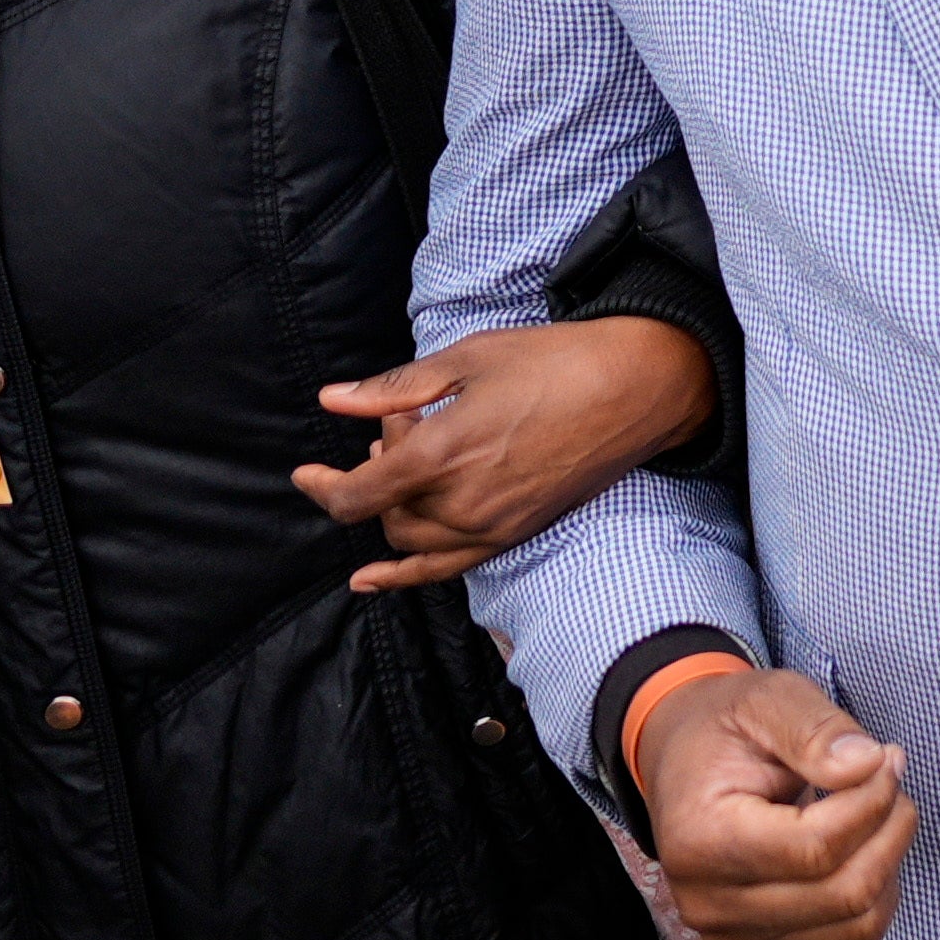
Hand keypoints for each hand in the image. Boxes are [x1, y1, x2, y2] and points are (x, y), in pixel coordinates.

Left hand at [294, 317, 718, 591]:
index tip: (305, 474)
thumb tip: (333, 400)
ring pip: (411, 543)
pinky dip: (403, 576)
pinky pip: (446, 569)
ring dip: (395, 512)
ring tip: (413, 466)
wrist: (634, 387)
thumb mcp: (467, 359)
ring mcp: (491, 525)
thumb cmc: (553, 362)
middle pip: (384, 516)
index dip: (323, 487)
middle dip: (377, 475)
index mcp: (440, 453)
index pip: (358, 496)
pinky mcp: (515, 533)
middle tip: (406, 425)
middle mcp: (460, 501)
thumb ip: (394, 390)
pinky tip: (372, 579)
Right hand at [636, 665, 912, 939]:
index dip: (873, 801)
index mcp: (700, 839)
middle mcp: (708, 903)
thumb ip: (816, 729)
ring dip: (890, 868)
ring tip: (878, 814)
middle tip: (890, 782)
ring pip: (855, 928)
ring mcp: (733, 937)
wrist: (685, 764)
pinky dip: (875, 906)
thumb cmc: (728, 730)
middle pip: (843, 894)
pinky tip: (864, 856)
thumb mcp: (768, 699)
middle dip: (891, 832)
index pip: (816, 847)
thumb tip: (869, 763)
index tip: (886, 758)